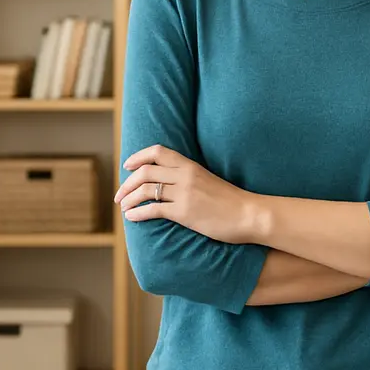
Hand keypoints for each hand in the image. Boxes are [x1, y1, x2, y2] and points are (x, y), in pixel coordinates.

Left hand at [114, 144, 251, 242]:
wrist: (250, 214)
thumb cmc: (230, 201)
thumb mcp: (208, 180)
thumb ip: (188, 177)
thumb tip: (168, 183)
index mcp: (190, 165)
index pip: (157, 152)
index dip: (137, 157)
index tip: (127, 166)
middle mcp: (184, 175)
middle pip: (144, 172)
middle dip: (126, 183)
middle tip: (119, 195)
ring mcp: (184, 193)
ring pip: (145, 190)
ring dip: (128, 199)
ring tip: (123, 207)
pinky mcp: (184, 212)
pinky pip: (153, 209)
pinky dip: (137, 213)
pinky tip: (132, 217)